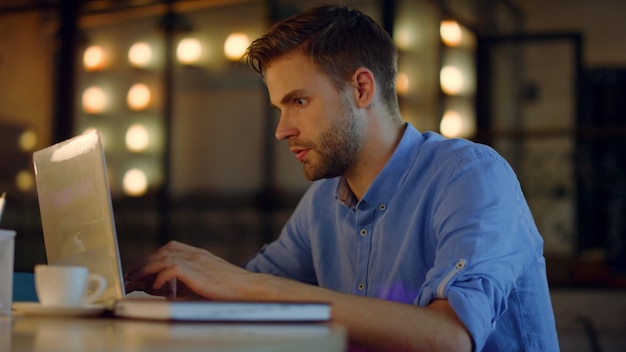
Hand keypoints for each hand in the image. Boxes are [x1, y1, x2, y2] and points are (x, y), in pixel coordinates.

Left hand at [124, 241, 256, 299]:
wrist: (249, 287)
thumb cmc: (230, 288)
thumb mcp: (206, 281)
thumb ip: (188, 283)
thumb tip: (167, 292)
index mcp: (198, 254)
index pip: (170, 248)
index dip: (152, 256)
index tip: (141, 268)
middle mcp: (196, 254)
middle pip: (163, 251)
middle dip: (144, 262)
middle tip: (132, 274)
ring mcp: (197, 261)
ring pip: (163, 257)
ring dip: (146, 269)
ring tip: (136, 280)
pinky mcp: (198, 272)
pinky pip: (172, 269)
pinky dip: (161, 277)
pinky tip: (157, 287)